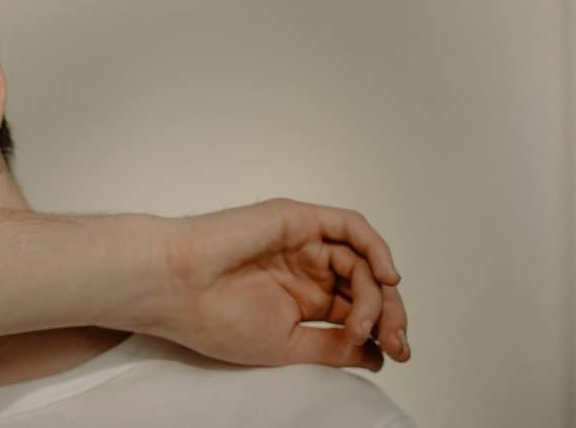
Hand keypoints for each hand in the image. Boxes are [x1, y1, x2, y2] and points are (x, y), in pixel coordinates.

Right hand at [147, 197, 409, 370]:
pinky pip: (350, 226)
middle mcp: (306, 268)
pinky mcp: (298, 220)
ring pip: (362, 260)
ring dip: (377, 293)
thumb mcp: (287, 345)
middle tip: (397, 342)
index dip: (383, 331)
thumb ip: (333, 346)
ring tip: (365, 321)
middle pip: (367, 285)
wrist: (178, 287)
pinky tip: (385, 277)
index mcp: (301, 299)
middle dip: (390, 313)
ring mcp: (303, 242)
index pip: (356, 310)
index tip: (395, 355)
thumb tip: (378, 353)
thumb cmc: (214, 318)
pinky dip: (375, 248)